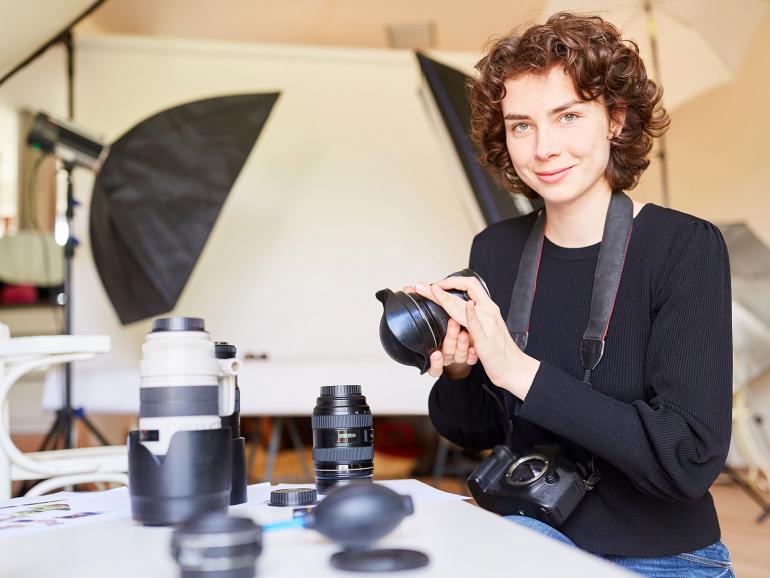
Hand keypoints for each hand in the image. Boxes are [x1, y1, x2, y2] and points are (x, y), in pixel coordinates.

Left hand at [415, 277, 539, 398]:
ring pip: (464, 306)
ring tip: (432, 290)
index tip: (435, 283)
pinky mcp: (485, 340)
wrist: (514, 367)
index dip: (452, 281)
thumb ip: (475, 318)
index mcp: (488, 308)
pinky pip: (477, 325)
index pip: (470, 285)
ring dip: (446, 298)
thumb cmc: (499, 349)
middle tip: (421, 286)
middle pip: (462, 292)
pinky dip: (472, 314)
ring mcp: (487, 324)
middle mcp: (488, 311)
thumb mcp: (487, 328)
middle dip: (440, 288)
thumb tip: (462, 310)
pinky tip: (468, 306)